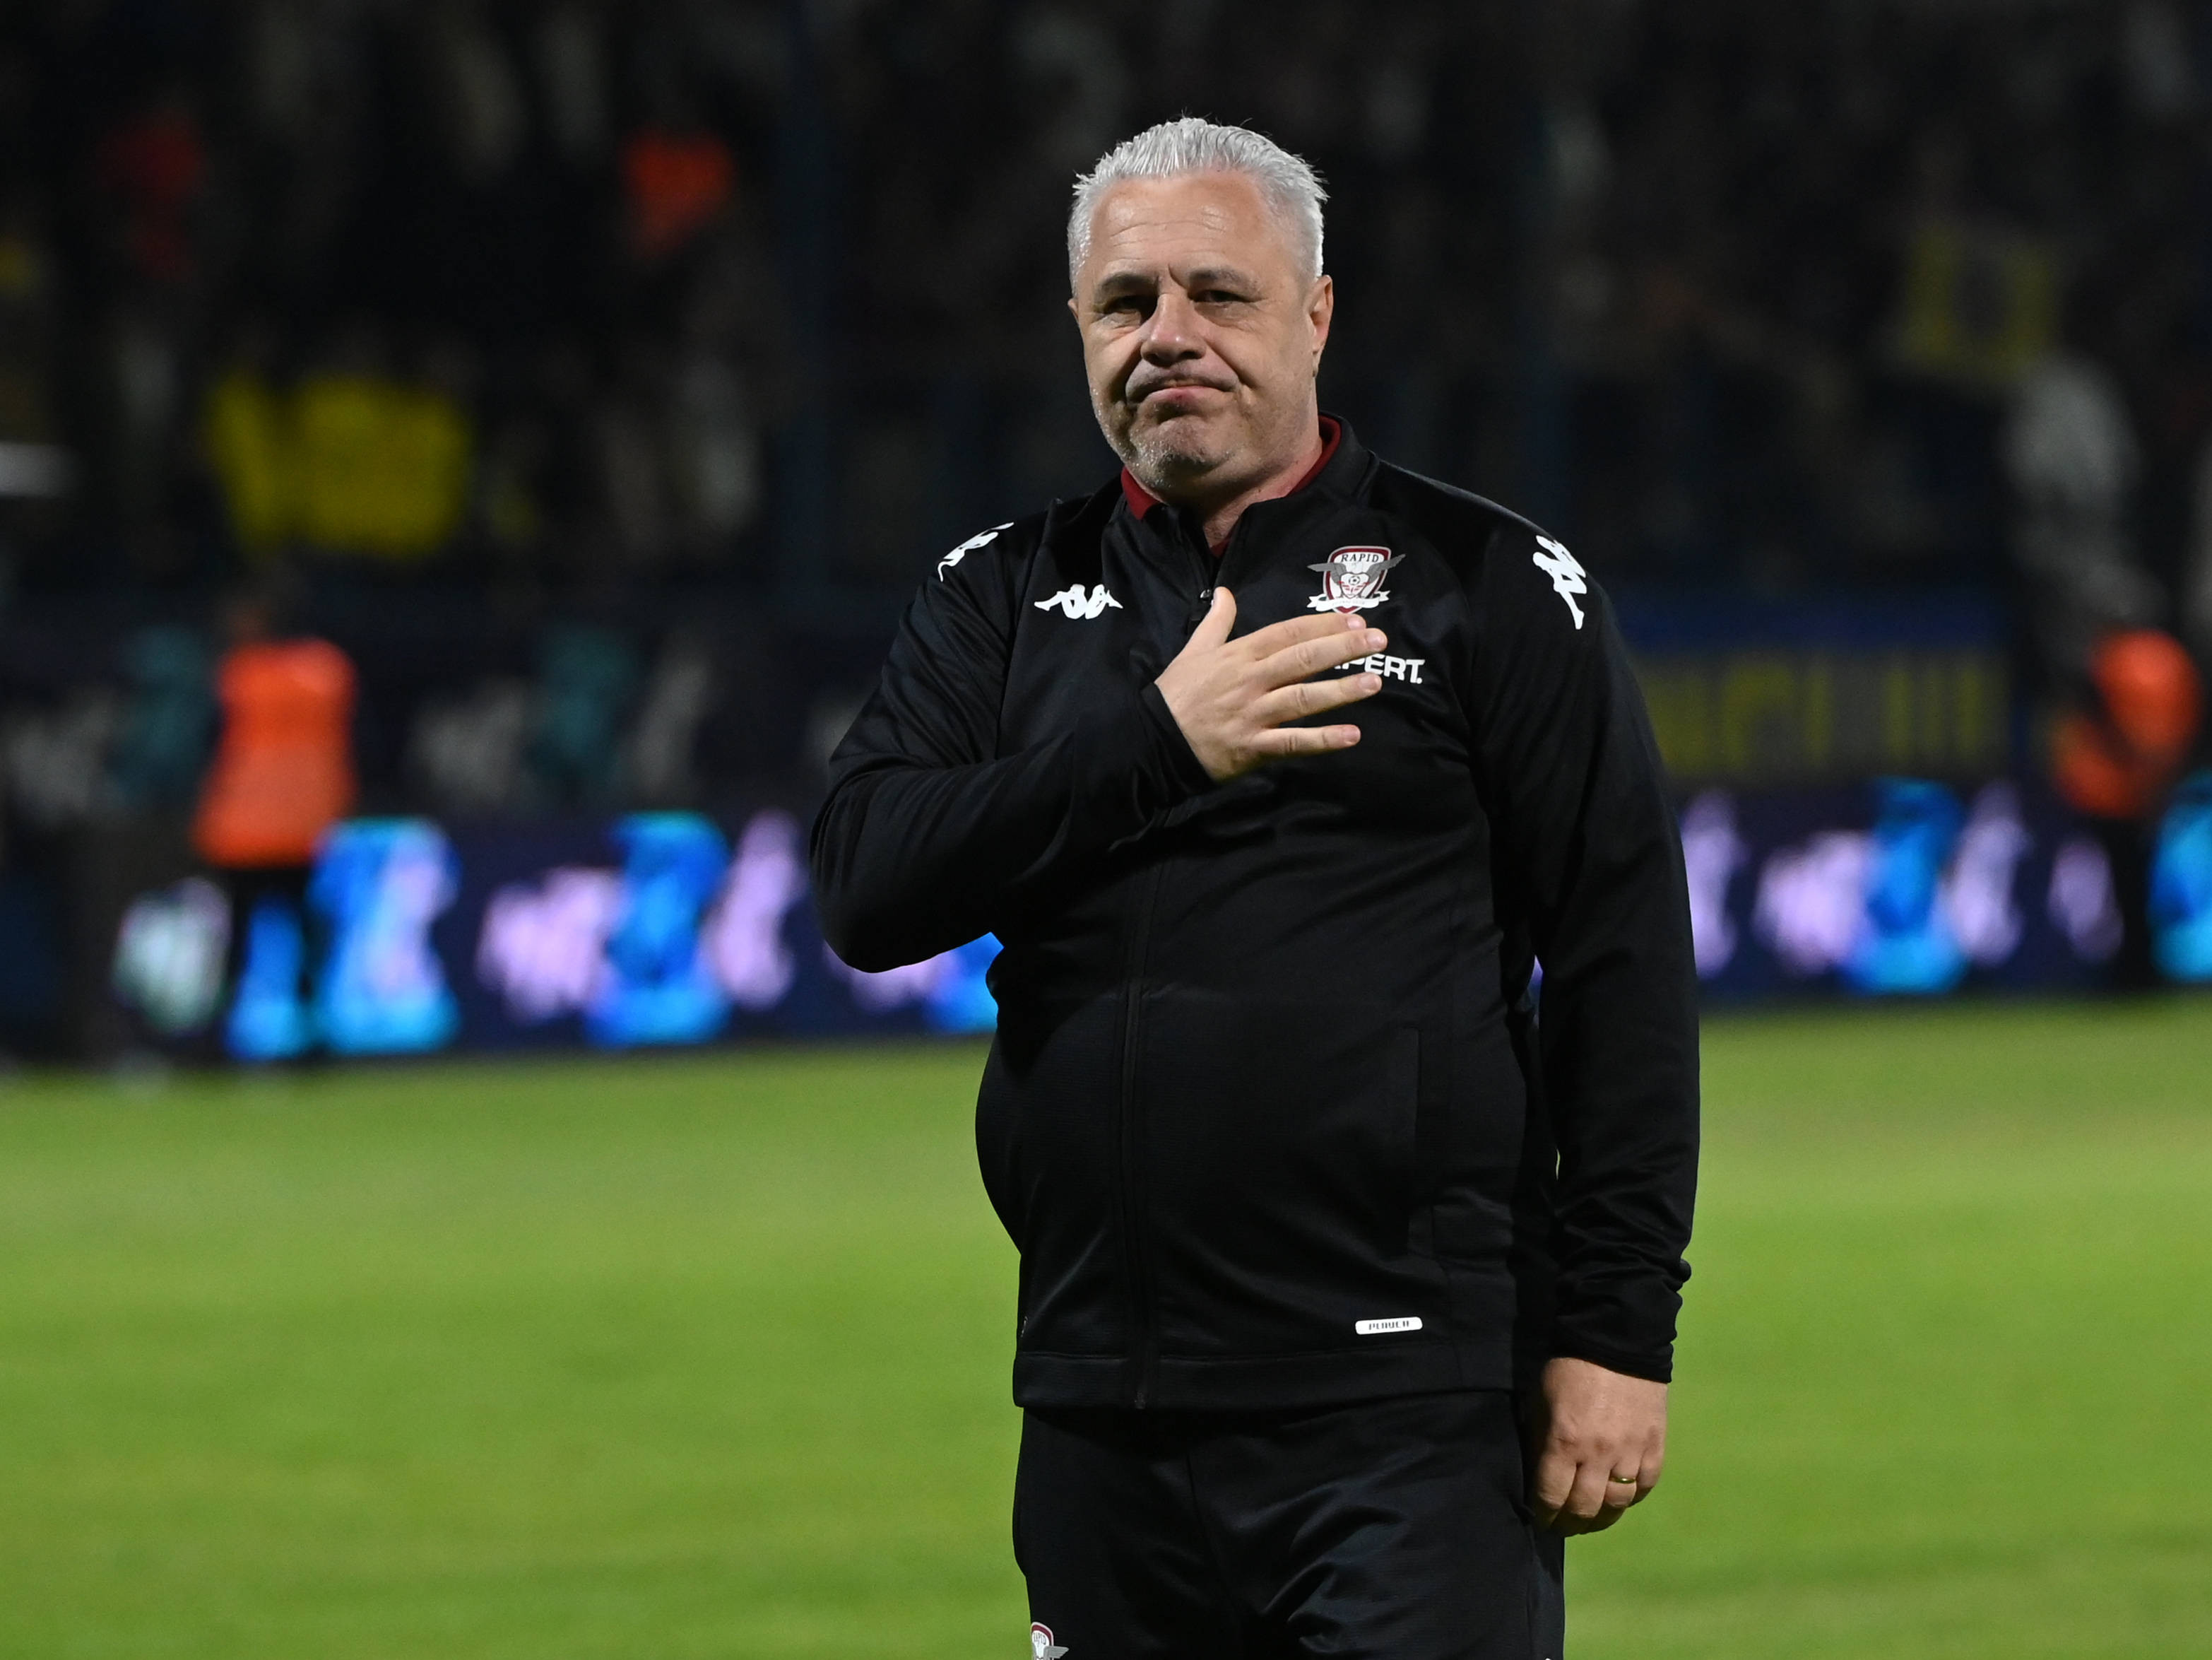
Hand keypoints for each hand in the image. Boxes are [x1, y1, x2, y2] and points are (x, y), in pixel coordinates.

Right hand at [1155, 588, 1383, 781]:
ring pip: (1302, 699)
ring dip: (1340, 691)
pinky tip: (1351, 735)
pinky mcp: (1252, 748)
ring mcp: (1253, 715)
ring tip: (1374, 682)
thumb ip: (1216, 622)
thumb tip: (1225, 591)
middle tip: (1377, 640)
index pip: (1287, 633)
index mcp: (1239, 655)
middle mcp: (1250, 681)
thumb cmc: (1176, 695)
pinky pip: (1292, 743)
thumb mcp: (1192, 651)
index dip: (1322, 625)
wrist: (1153, 741)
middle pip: (1302, 659)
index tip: (1354, 618)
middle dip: (1342, 648)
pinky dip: (1322, 740)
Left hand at [1527, 1356, 1668, 1534]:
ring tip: (1591, 1520)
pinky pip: (1645, 1487)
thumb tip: (1537, 1476)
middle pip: (1585, 1509)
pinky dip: (1631, 1498)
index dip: (1544, 1514)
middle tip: (1563, 1526)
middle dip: (1570, 1524)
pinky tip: (1620, 1499)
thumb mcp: (1540, 1401)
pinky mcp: (1655, 1446)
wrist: (1617, 1341)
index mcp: (1564, 1443)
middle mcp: (1598, 1455)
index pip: (1551, 1496)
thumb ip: (1539, 1441)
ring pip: (1617, 1504)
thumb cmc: (1568, 1369)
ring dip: (1601, 1519)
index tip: (1541, 1520)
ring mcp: (1631, 1453)